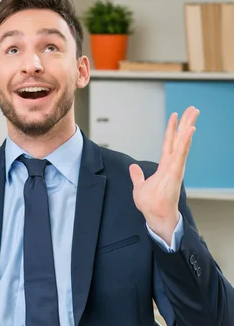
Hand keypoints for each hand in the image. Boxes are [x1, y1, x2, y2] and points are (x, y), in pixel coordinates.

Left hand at [129, 106, 198, 244]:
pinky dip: (186, 141)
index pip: (169, 143)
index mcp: (165, 165)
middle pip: (180, 139)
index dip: (172, 129)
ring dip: (188, 127)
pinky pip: (181, 152)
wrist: (156, 216)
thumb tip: (133, 168)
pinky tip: (190, 129)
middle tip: (193, 109)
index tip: (176, 116)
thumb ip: (137, 176)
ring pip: (183, 142)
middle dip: (186, 123)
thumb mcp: (139, 187)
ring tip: (194, 114)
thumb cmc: (151, 205)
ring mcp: (176, 166)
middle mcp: (173, 163)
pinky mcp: (176, 171)